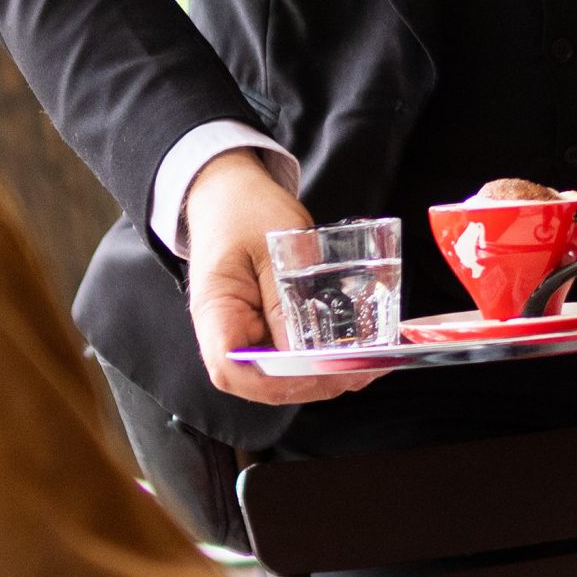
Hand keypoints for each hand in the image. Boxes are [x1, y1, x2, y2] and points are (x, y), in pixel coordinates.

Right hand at [185, 150, 376, 405]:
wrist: (230, 192)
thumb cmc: (246, 210)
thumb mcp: (274, 245)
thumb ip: (284, 299)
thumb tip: (303, 351)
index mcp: (214, 308)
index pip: (231, 367)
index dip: (273, 381)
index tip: (316, 373)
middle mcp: (223, 330)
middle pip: (257, 381)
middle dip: (308, 384)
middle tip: (356, 372)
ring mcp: (243, 332)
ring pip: (274, 376)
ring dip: (317, 379)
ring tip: (362, 368)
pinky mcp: (262, 328)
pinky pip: (285, 356)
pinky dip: (315, 363)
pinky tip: (349, 358)